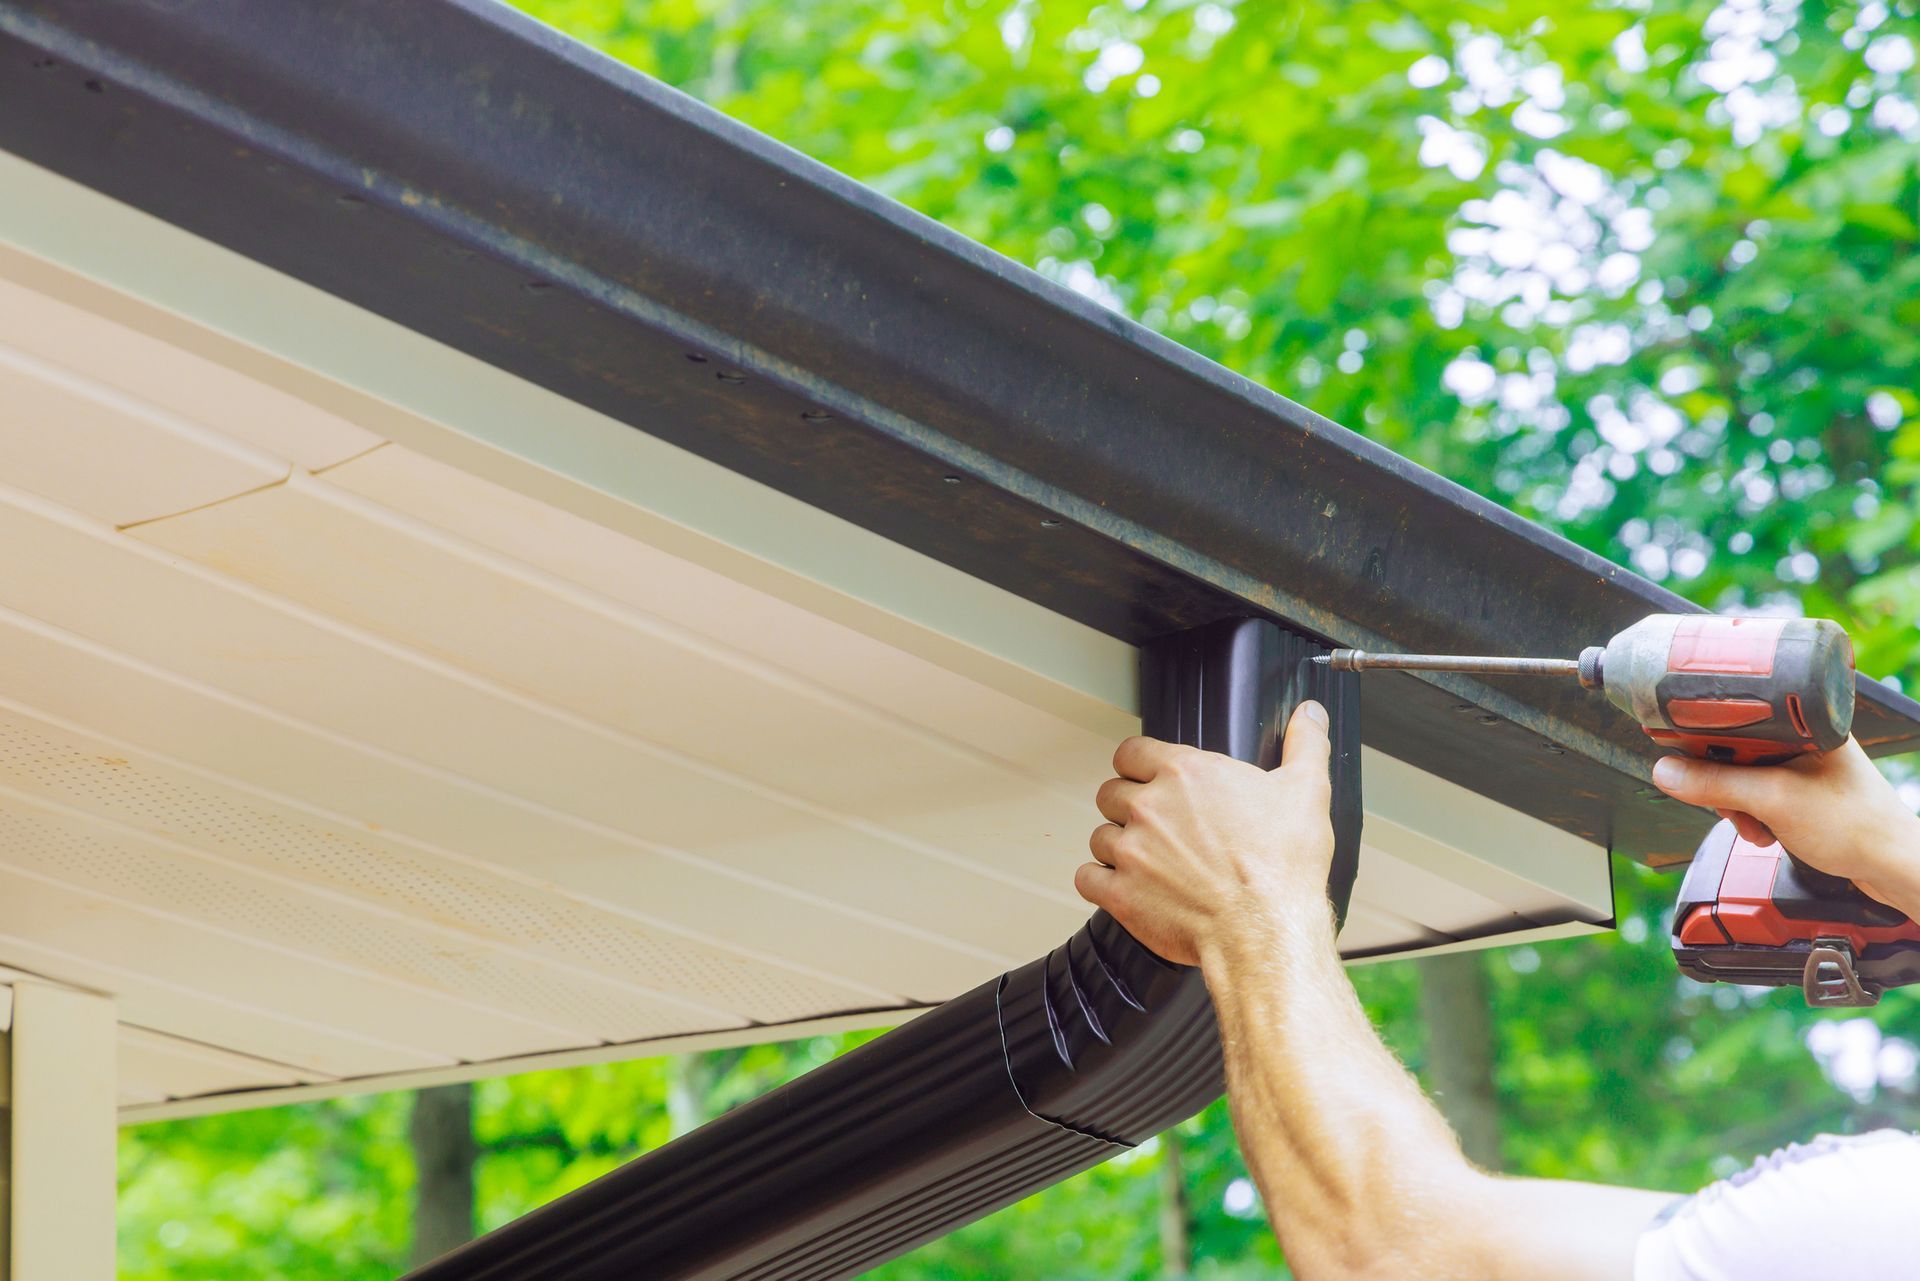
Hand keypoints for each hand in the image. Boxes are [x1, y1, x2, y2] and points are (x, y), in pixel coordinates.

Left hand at [1073, 701, 1337, 966]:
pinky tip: (1125, 887)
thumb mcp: (1307, 791)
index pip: (1131, 752)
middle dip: (1128, 807)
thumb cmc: (1282, 868)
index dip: (1139, 765)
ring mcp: (1131, 852)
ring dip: (1118, 847)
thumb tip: (1310, 715)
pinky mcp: (1121, 894)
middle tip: (1155, 826)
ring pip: (1100, 837)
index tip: (1148, 778)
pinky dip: (1100, 883)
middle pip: (1111, 793)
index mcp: (1185, 774)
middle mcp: (1149, 807)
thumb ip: (1305, 744)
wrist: (1266, 931)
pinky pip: (1086, 879)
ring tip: (1147, 861)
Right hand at [1651, 738, 1919, 912]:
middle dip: (1726, 785)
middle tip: (1735, 808)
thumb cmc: (1856, 827)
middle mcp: (1808, 738)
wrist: (1894, 868)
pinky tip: (1767, 831)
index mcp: (1807, 722)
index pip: (1738, 715)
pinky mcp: (1808, 792)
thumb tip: (1665, 770)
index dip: (1709, 738)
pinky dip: (1757, 815)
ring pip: (1747, 776)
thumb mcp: (1771, 801)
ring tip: (1758, 826)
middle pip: (1737, 750)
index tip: (1690, 758)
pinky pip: (1764, 795)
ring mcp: (1809, 766)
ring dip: (1741, 806)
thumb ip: (1716, 784)